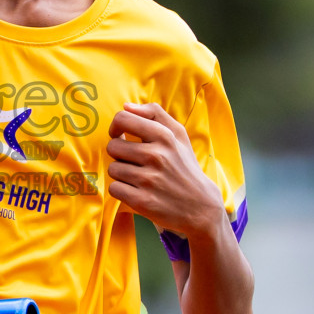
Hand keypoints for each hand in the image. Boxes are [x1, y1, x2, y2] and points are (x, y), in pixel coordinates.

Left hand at [106, 102, 225, 237]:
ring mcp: (148, 180)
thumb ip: (154, 114)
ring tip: (139, 178)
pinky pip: (114, 188)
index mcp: (164, 137)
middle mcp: (156, 156)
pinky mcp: (142, 201)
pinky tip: (136, 191)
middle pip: (112, 146)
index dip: (116, 127)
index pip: (123, 118)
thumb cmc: (185, 167)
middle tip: (134, 161)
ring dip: (121, 174)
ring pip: (112, 169)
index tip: (121, 135)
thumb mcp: (179, 135)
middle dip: (120, 154)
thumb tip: (126, 106)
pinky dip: (121, 190)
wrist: (201, 207)